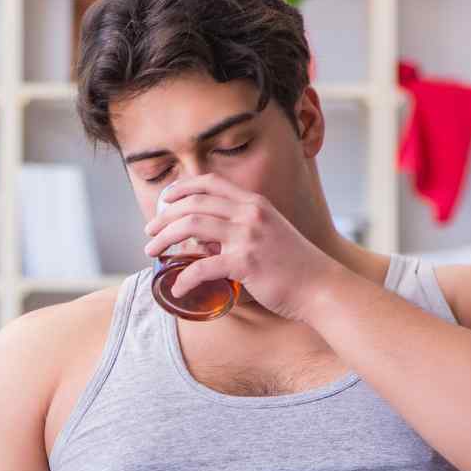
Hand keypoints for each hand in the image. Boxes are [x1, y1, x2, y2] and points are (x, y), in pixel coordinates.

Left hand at [142, 173, 346, 322]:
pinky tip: (177, 288)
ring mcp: (248, 237)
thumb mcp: (268, 234)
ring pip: (190, 228)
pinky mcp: (246, 263)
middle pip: (193, 203)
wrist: (321, 286)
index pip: (210, 182)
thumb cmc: (294, 265)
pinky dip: (184, 278)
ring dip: (164, 239)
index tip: (165, 200)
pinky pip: (203, 267)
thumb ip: (240, 229)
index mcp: (254, 203)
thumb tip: (207, 240)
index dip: (182, 188)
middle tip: (149, 232)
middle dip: (164, 217)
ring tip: (151, 252)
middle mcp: (249, 213)